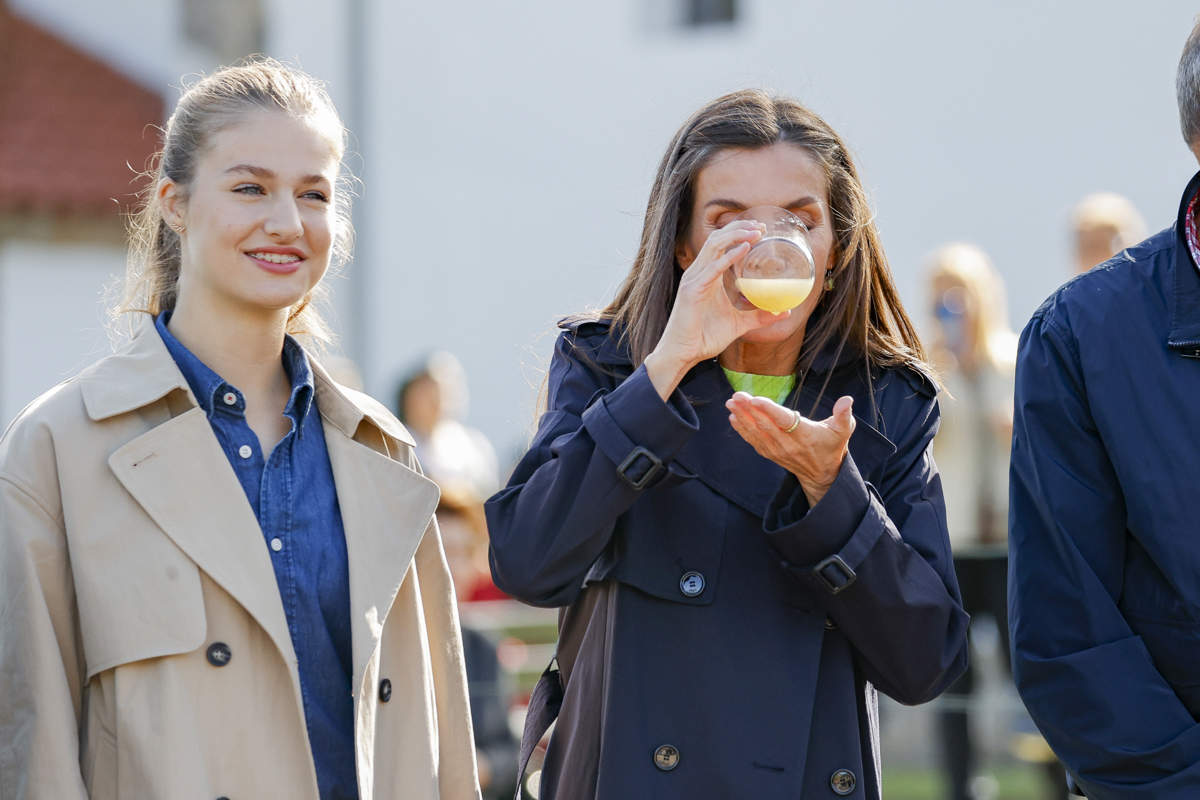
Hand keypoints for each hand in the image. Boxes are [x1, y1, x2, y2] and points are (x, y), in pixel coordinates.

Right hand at [645, 221, 782, 398]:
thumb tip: (785, 312)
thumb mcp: (739, 324)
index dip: (739, 232)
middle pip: (717, 238)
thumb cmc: (705, 338)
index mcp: (708, 276)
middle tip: (762, 226)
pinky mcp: (692, 291)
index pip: (721, 244)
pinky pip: (712, 268)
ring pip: (714, 246)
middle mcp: (699, 273)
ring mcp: (694, 280)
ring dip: (736, 235)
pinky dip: (729, 256)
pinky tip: (744, 249)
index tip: (761, 230)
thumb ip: (759, 316)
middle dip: (739, 227)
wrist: (683, 354)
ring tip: (756, 232)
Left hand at [726, 392, 854, 505]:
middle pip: (765, 425)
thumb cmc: (832, 447)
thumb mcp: (842, 431)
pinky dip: (742, 430)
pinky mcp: (770, 453)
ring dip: (742, 417)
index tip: (755, 399)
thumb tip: (847, 400)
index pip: (783, 420)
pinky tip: (733, 418)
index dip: (769, 410)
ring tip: (731, 403)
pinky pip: (753, 441)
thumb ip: (844, 415)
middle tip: (736, 395)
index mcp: (804, 434)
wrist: (822, 474)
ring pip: (756, 432)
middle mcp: (788, 443)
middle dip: (748, 409)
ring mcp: (777, 450)